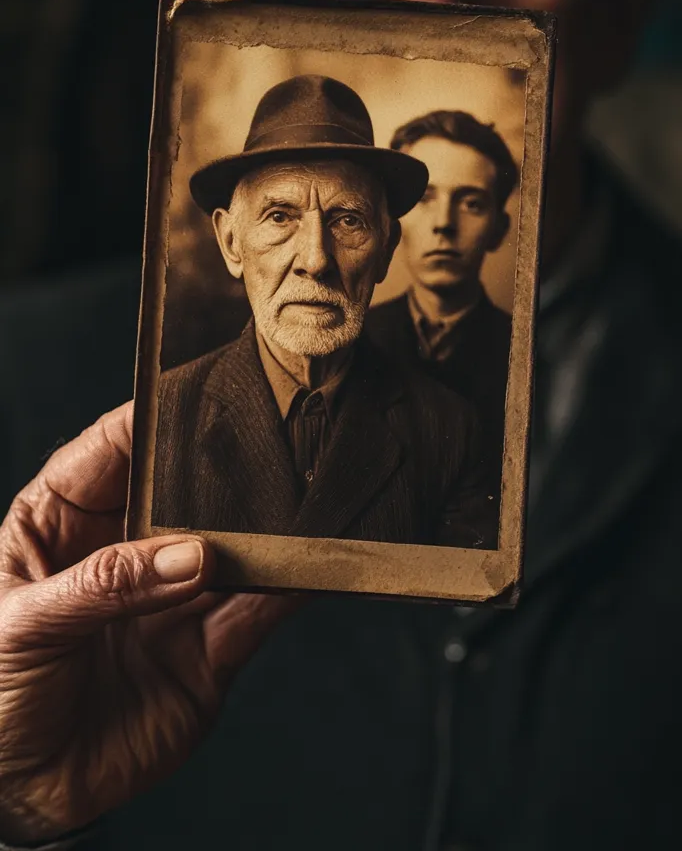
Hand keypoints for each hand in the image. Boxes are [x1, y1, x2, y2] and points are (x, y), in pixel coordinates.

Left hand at [0, 403, 293, 844]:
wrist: (19, 800)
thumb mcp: (22, 626)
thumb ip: (104, 585)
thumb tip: (191, 555)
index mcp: (63, 523)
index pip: (113, 449)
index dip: (154, 418)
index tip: (202, 388)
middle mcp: (125, 552)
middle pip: (183, 494)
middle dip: (223, 470)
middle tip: (270, 443)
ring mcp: (169, 601)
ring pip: (229, 551)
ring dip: (264, 532)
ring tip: (299, 503)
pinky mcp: (205, 655)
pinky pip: (251, 615)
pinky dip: (282, 592)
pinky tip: (306, 568)